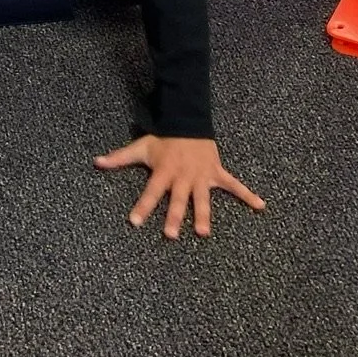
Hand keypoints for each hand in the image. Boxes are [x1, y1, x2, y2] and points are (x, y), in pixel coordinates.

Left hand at [95, 135, 264, 238]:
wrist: (188, 121)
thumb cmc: (163, 139)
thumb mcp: (140, 146)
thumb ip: (119, 158)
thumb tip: (96, 162)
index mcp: (164, 172)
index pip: (150, 192)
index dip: (142, 206)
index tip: (134, 222)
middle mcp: (183, 177)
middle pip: (177, 200)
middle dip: (173, 217)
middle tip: (170, 235)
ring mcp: (201, 176)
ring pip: (202, 199)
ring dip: (202, 215)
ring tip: (203, 233)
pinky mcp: (216, 173)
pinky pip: (234, 185)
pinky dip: (248, 195)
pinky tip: (261, 206)